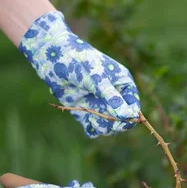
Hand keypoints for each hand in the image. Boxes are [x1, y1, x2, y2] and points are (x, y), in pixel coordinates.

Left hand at [19, 11, 140, 137]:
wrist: (53, 57)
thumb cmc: (79, 62)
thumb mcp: (97, 79)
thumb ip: (112, 98)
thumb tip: (129, 115)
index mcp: (122, 84)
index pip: (133, 105)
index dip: (131, 116)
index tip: (122, 121)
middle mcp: (113, 96)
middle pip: (122, 120)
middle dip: (115, 123)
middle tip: (104, 119)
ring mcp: (99, 105)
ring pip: (108, 126)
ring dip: (103, 127)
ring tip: (92, 119)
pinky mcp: (85, 111)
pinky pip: (93, 128)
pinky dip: (92, 129)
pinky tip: (87, 123)